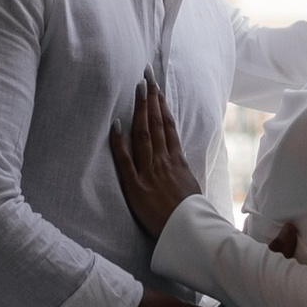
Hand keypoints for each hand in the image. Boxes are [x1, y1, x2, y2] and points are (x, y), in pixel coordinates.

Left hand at [110, 78, 202, 242]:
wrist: (189, 233)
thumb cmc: (191, 215)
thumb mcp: (191, 187)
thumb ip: (181, 171)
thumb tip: (178, 161)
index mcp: (178, 161)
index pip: (169, 126)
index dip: (162, 105)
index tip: (157, 88)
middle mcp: (164, 162)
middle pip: (157, 123)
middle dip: (151, 97)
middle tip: (146, 74)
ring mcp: (150, 172)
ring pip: (144, 135)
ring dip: (140, 110)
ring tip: (137, 88)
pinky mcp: (136, 187)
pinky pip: (126, 160)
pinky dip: (120, 142)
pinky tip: (116, 124)